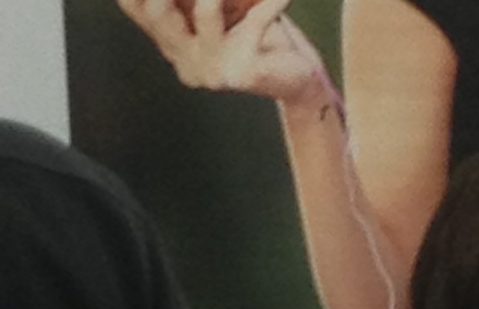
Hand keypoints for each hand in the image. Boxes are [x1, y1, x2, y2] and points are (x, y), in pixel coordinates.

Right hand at [116, 0, 331, 105]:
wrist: (296, 81)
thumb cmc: (258, 33)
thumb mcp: (224, 5)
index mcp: (172, 42)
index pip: (134, 6)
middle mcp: (185, 60)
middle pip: (155, 10)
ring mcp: (212, 70)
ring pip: (205, 9)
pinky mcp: (243, 73)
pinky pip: (256, 20)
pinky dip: (272, 1)